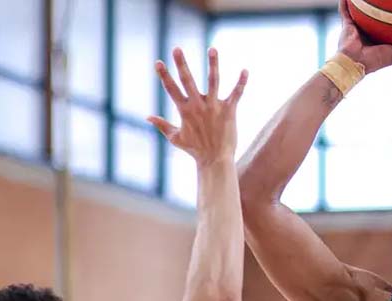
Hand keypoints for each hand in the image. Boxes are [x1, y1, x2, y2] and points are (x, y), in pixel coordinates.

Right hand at [149, 47, 247, 165]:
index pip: (171, 89)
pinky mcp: (229, 111)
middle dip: (181, 64)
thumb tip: (147, 117)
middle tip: (176, 48)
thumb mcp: (175, 138)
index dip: (164, 75)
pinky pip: (236, 94)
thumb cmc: (195, 150)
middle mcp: (198, 106)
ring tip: (212, 49)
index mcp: (184, 110)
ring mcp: (214, 107)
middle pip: (188, 81)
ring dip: (213, 64)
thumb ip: (162, 125)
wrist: (215, 161)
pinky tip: (245, 70)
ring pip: (214, 81)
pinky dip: (241, 82)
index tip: (158, 62)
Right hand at [336, 0, 391, 72]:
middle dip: (382, 6)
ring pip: (362, 11)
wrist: (354, 63)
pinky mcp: (347, 25)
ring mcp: (358, 28)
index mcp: (382, 40)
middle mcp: (370, 33)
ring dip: (364, 2)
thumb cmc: (377, 60)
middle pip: (378, 16)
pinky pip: (346, 10)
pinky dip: (346, 1)